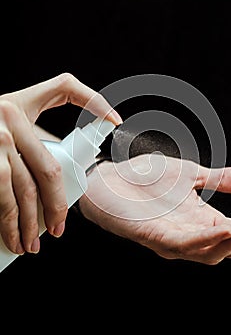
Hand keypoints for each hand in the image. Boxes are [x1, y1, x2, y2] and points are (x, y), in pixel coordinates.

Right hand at [0, 73, 121, 254]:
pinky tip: (12, 237)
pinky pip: (1, 198)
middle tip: (58, 228)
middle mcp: (9, 119)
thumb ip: (38, 120)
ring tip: (32, 245)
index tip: (115, 120)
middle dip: (56, 205)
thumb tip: (79, 146)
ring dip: (29, 224)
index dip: (94, 101)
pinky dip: (7, 223)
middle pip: (47, 170)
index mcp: (22, 103)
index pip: (65, 89)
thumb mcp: (10, 110)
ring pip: (23, 190)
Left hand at [79, 154, 230, 264]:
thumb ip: (223, 179)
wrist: (110, 174)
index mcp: (201, 221)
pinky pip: (184, 244)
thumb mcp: (193, 174)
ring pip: (209, 252)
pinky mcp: (153, 236)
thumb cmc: (147, 177)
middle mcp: (189, 235)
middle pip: (228, 248)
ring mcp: (172, 239)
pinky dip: (206, 240)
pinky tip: (224, 230)